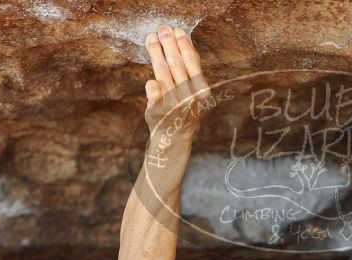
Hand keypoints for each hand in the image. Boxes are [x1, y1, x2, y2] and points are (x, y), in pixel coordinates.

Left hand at [144, 25, 210, 144]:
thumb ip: (190, 71)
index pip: (192, 62)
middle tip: (162, 30)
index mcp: (201, 91)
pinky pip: (152, 88)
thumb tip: (183, 42)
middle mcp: (189, 97)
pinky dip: (151, 83)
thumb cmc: (183, 110)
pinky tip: (151, 79)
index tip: (176, 30)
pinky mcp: (158, 110)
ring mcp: (173, 104)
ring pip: (163, 72)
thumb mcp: (193, 91)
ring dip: (156, 52)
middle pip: (176, 64)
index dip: (184, 44)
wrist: (174, 138)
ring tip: (151, 39)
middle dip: (168, 43)